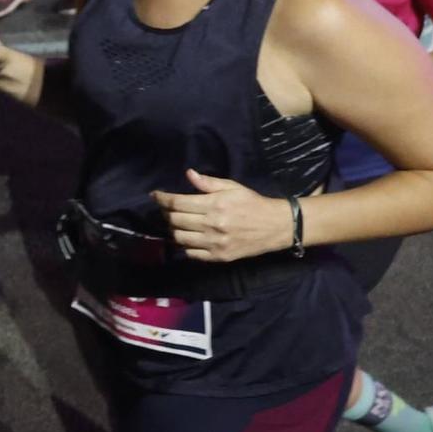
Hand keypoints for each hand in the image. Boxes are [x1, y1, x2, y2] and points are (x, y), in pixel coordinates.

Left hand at [151, 170, 293, 261]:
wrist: (277, 227)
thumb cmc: (253, 203)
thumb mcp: (232, 187)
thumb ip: (208, 183)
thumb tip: (189, 174)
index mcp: (215, 205)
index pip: (178, 203)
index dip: (162, 199)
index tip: (156, 195)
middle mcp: (212, 225)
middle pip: (175, 220)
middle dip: (165, 213)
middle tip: (165, 209)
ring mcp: (215, 243)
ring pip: (180, 238)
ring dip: (173, 229)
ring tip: (175, 222)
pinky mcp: (219, 257)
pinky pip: (191, 253)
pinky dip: (184, 245)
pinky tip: (187, 237)